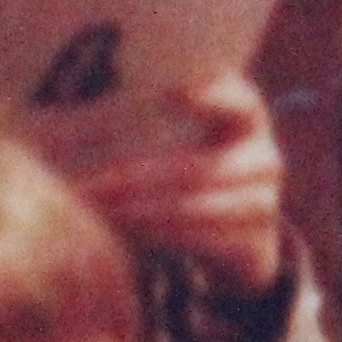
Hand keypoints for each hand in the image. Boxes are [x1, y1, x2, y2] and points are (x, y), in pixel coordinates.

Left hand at [66, 73, 288, 297]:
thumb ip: (158, 117)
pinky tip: (121, 233)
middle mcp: (265, 159)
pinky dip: (155, 237)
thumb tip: (77, 116)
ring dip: (137, 213)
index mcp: (249, 120)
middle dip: (135, 180)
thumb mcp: (192, 139)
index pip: (241, 101)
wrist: (241, 241)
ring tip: (95, 213)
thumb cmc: (199, 174)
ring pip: (191, 209)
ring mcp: (264, 205)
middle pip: (194, 169)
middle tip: (89, 188)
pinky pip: (198, 241)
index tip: (170, 95)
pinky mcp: (254, 245)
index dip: (213, 97)